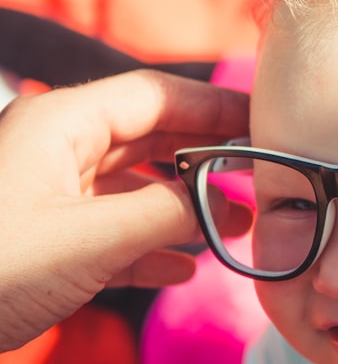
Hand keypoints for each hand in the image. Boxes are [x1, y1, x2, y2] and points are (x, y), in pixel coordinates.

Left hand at [0, 70, 251, 351]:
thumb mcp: (89, 240)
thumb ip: (167, 213)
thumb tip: (226, 204)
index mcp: (62, 124)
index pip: (157, 95)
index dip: (216, 106)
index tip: (268, 123)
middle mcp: (56, 148)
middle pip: (150, 137)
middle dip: (207, 160)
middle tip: (262, 179)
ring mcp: (47, 193)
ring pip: (133, 186)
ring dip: (184, 207)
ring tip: (237, 230)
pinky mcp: (43, 237)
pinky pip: (110, 228)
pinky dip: (149, 245)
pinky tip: (182, 268)